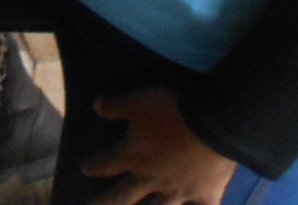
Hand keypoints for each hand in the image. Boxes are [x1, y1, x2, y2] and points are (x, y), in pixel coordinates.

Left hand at [82, 88, 235, 204]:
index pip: (105, 165)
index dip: (93, 166)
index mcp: (133, 156)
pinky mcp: (205, 194)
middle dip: (105, 204)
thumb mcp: (138, 101)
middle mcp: (152, 178)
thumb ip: (116, 106)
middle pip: (123, 197)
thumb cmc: (171, 111)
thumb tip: (96, 106)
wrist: (213, 124)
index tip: (84, 168)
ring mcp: (178, 190)